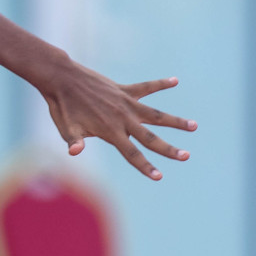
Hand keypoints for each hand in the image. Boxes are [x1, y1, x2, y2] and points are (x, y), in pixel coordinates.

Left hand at [38, 62, 196, 179]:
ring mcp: (125, 102)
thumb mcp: (66, 128)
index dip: (145, 166)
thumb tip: (74, 153)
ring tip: (194, 126)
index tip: (159, 176)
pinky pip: (146, 87)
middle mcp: (122, 118)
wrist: (61, 79)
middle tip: (186, 156)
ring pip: (156, 114)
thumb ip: (74, 141)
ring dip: (175, 121)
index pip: (131, 153)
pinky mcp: (124, 89)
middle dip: (168, 149)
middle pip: (150, 137)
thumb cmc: (62, 107)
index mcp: (110, 131)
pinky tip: (175, 80)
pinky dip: (160, 84)